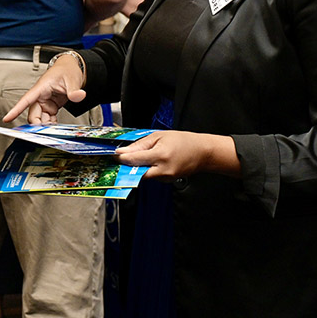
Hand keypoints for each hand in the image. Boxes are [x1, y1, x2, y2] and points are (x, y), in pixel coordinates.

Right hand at [2, 58, 84, 123]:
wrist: (70, 69)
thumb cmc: (66, 70)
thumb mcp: (72, 79)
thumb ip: (74, 90)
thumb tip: (78, 96)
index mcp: (41, 88)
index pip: (26, 100)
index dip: (16, 110)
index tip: (7, 118)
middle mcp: (40, 96)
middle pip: (33, 114)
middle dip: (37, 124)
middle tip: (46, 132)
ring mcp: (45, 102)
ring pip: (39, 118)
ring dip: (45, 126)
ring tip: (54, 130)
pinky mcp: (50, 106)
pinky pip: (47, 118)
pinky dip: (51, 124)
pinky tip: (56, 126)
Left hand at [116, 131, 235, 180]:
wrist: (202, 152)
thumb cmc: (183, 141)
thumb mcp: (159, 136)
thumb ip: (140, 145)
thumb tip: (124, 152)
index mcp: (161, 156)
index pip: (135, 160)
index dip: (122, 158)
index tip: (114, 156)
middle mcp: (163, 170)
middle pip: (136, 173)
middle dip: (126, 168)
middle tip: (119, 162)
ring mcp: (166, 178)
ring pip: (143, 176)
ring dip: (136, 169)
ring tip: (136, 159)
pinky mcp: (167, 181)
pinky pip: (151, 177)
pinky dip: (146, 170)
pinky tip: (149, 163)